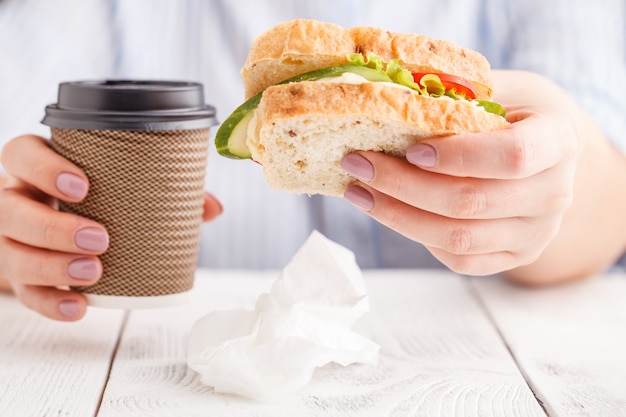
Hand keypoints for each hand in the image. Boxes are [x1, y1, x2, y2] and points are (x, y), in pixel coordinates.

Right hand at [0, 135, 221, 320]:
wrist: (53, 234)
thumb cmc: (94, 203)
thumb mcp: (118, 190)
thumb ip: (163, 193)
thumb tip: (213, 207)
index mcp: (38, 169)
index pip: (21, 155)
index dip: (44, 168)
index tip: (83, 186)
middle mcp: (16, 200)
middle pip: (12, 209)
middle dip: (53, 226)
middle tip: (100, 239)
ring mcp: (10, 239)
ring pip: (11, 251)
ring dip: (51, 265)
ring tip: (95, 272)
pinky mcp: (17, 275)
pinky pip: (24, 291)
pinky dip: (51, 302)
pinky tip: (79, 307)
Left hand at [341, 70, 580, 277]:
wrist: (545, 153)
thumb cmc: (511, 113)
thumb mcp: (497, 89)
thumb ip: (456, 96)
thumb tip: (385, 96)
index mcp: (558, 142)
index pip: (514, 155)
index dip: (459, 155)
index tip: (410, 148)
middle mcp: (555, 194)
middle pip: (472, 202)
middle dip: (403, 185)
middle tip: (358, 163)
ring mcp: (537, 234)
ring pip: (459, 237)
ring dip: (398, 215)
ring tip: (359, 191)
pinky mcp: (515, 256)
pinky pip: (461, 259)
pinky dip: (418, 237)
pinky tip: (389, 212)